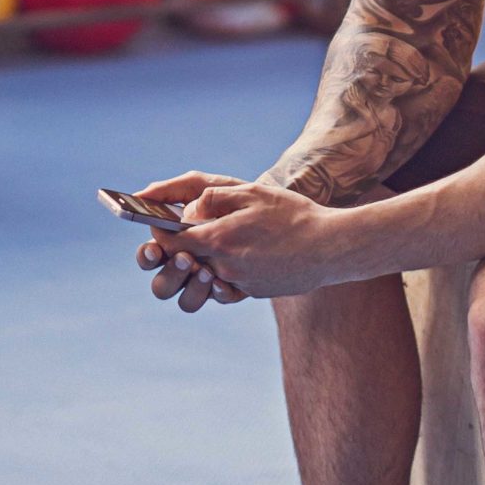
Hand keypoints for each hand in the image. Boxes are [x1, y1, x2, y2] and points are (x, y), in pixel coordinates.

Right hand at [130, 171, 248, 311]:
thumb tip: (142, 194)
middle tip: (186, 259)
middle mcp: (189, 265)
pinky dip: (219, 293)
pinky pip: (219, 299)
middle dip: (169, 274)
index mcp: (176, 241)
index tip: (156, 249)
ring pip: (186, 300)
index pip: (151, 254)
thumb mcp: (211, 186)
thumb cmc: (241, 198)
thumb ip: (177, 188)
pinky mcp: (232, 289)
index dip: (148, 255)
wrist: (286, 218)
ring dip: (191, 288)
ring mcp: (209, 279)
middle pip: (162, 285)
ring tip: (207, 271)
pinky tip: (226, 282)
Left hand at [156, 179, 357, 299]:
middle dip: (171, 250)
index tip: (153, 218)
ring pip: (201, 276)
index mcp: (220, 240)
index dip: (157, 230)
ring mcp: (238, 283)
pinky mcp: (251, 292)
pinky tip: (233, 253)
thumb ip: (213, 197)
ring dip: (195, 263)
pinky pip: (224, 283)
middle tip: (175, 232)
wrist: (331, 247)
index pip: (169, 241)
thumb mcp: (252, 192)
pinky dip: (221, 270)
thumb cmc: (292, 214)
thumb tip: (187, 211)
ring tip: (205, 244)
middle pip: (180, 264)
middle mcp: (224, 267)